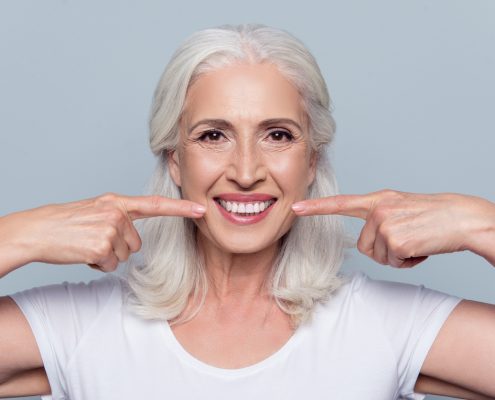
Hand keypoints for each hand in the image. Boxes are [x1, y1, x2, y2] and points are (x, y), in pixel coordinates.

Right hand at [6, 192, 205, 271]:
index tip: (201, 209)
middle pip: (136, 243)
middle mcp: (117, 212)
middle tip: (94, 239)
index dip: (180, 209)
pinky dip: (98, 265)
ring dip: (107, 257)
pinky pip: (111, 265)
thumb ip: (119, 216)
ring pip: (124, 256)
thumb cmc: (66, 223)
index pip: (155, 205)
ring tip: (86, 244)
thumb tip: (134, 238)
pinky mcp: (102, 246)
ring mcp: (110, 229)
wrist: (37, 230)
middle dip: (118, 247)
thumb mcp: (96, 210)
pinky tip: (83, 253)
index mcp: (117, 202)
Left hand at [292, 190, 494, 267]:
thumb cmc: (433, 216)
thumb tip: (365, 241)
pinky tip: (421, 248)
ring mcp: (385, 223)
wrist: (462, 217)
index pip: (342, 203)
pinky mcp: (395, 239)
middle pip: (363, 246)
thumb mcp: (402, 208)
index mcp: (379, 200)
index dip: (317, 208)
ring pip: (378, 256)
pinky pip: (394, 262)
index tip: (295, 208)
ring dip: (397, 256)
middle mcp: (378, 209)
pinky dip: (409, 261)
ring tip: (416, 241)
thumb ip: (380, 218)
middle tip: (407, 240)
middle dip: (384, 251)